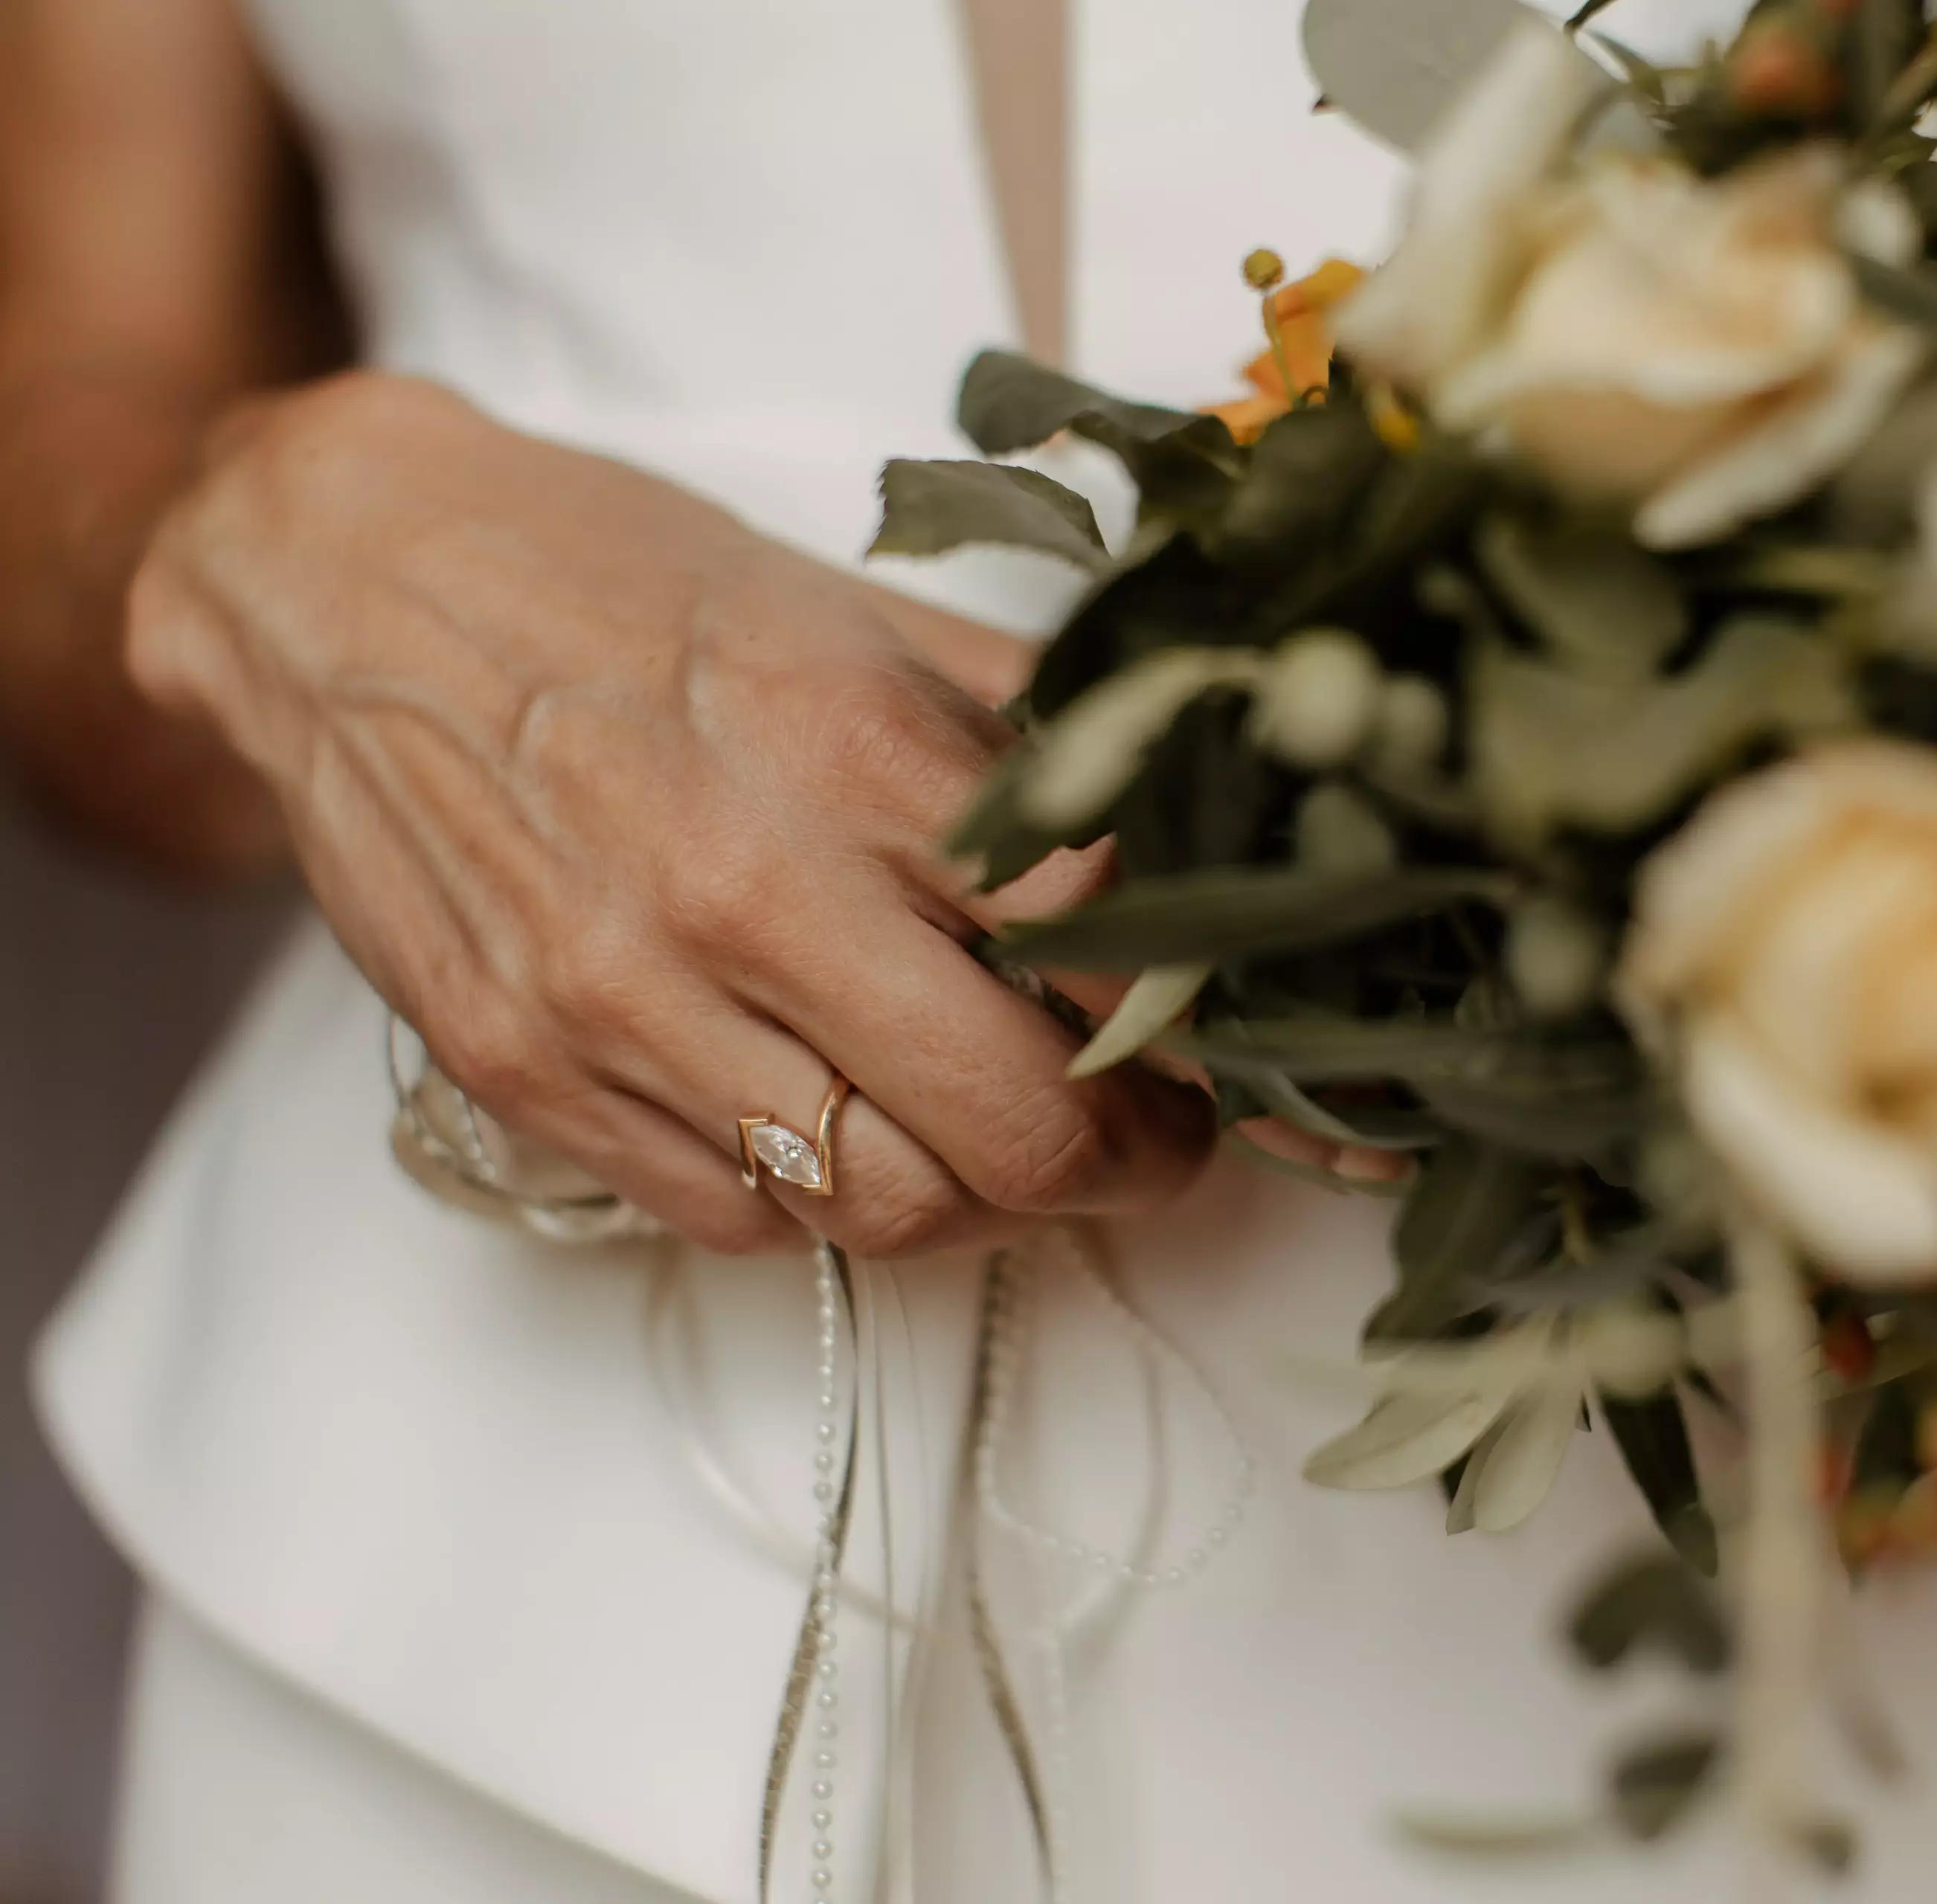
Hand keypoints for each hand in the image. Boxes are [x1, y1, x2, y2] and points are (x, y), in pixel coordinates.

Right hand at [127, 371, 1221, 1256]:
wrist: (344, 583)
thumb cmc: (630, 587)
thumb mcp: (862, 616)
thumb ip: (1038, 736)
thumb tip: (1213, 834)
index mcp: (852, 747)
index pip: (1105, 939)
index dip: (1204, 1017)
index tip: (1231, 1041)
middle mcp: (739, 888)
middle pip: (1018, 1130)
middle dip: (1133, 1161)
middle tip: (1161, 1139)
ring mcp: (620, 999)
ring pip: (887, 1208)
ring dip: (992, 1201)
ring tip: (1017, 1143)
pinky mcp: (529, 1075)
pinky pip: (743, 1222)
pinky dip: (831, 1203)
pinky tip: (852, 1123)